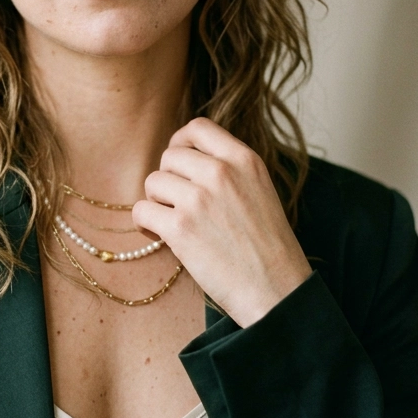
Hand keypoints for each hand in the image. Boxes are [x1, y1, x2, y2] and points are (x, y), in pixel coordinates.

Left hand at [131, 118, 312, 326]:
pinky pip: (141, 211)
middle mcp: (221, 172)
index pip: (197, 127)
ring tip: (176, 225)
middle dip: (169, 181)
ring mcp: (199, 198)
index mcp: (245, 160)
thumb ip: (228, 171)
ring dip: (158, 204)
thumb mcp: (259, 191)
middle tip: (180, 207)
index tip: (179, 166)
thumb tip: (184, 161)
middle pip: (169, 156)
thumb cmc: (267, 248)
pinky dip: (146, 225)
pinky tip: (162, 237)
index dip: (180, 143)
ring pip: (152, 183)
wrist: (276, 289)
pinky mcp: (180, 227)